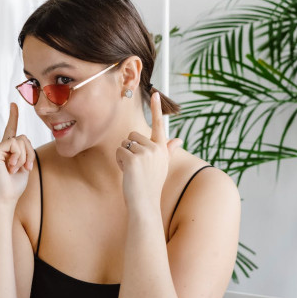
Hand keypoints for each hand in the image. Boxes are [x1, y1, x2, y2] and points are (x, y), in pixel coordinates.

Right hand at [0, 103, 34, 208]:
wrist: (5, 198)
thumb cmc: (14, 186)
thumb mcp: (24, 165)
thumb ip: (25, 151)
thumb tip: (23, 140)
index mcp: (7, 151)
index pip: (11, 131)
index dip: (13, 117)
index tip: (14, 104)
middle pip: (23, 138)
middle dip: (29, 153)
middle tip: (24, 168)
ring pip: (20, 140)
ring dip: (24, 156)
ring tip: (15, 169)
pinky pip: (14, 144)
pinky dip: (18, 156)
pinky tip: (10, 166)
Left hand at [116, 92, 182, 213]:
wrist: (145, 203)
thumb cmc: (150, 185)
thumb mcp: (161, 165)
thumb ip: (168, 150)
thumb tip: (178, 140)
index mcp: (162, 148)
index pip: (159, 125)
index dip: (156, 108)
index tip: (154, 93)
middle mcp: (156, 148)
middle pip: (132, 136)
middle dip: (129, 149)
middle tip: (136, 167)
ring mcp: (145, 153)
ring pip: (124, 144)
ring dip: (123, 156)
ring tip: (132, 171)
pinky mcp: (134, 159)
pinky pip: (119, 152)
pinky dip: (119, 162)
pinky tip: (127, 173)